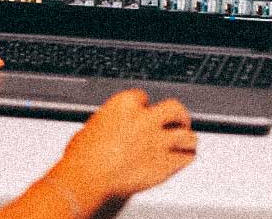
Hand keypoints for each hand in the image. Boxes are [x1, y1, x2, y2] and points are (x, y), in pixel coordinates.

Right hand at [41, 89, 195, 211]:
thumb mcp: (92, 126)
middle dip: (179, 115)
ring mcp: (158, 141)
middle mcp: (146, 119)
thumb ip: (109, 123)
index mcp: (125, 104)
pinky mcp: (165, 163)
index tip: (146, 111)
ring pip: (187, 135)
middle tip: (180, 120)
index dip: (145, 105)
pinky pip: (186, 158)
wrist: (88, 175)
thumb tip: (110, 128)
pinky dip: (187, 157)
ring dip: (188, 138)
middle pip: (174, 108)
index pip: (144, 96)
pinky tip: (185, 158)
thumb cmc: (83, 154)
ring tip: (188, 141)